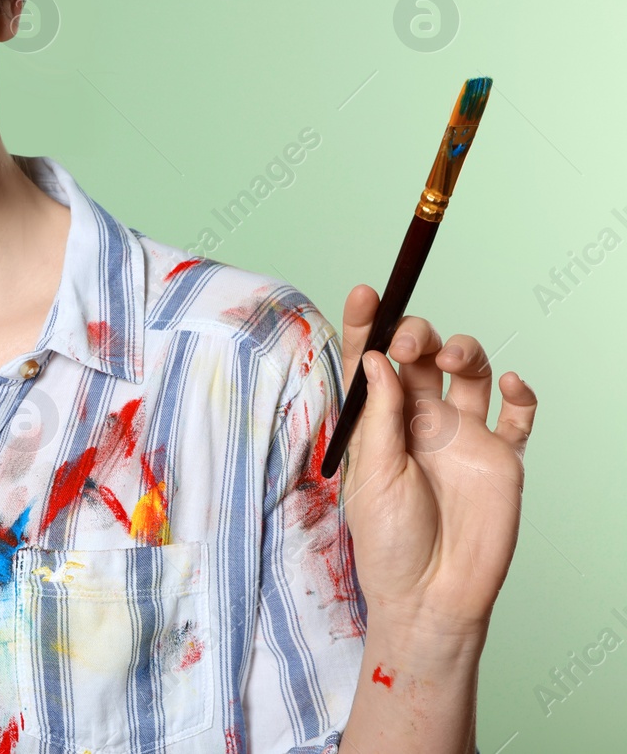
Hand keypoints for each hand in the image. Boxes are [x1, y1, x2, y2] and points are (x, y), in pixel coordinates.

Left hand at [336, 283, 537, 635]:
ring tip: (451, 358)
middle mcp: (421, 420)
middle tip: (408, 344)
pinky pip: (518, 416)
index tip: (365, 292)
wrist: (430, 594)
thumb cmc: (389, 541)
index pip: (373, 362)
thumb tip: (375, 360)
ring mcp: (463, 435)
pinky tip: (511, 384)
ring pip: (470, 371)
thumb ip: (380, 416)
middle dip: (416, 334)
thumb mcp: (373, 474)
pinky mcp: (501, 458)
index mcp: (380, 421)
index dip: (369, 324)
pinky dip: (521, 393)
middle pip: (422, 355)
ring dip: (463, 349)